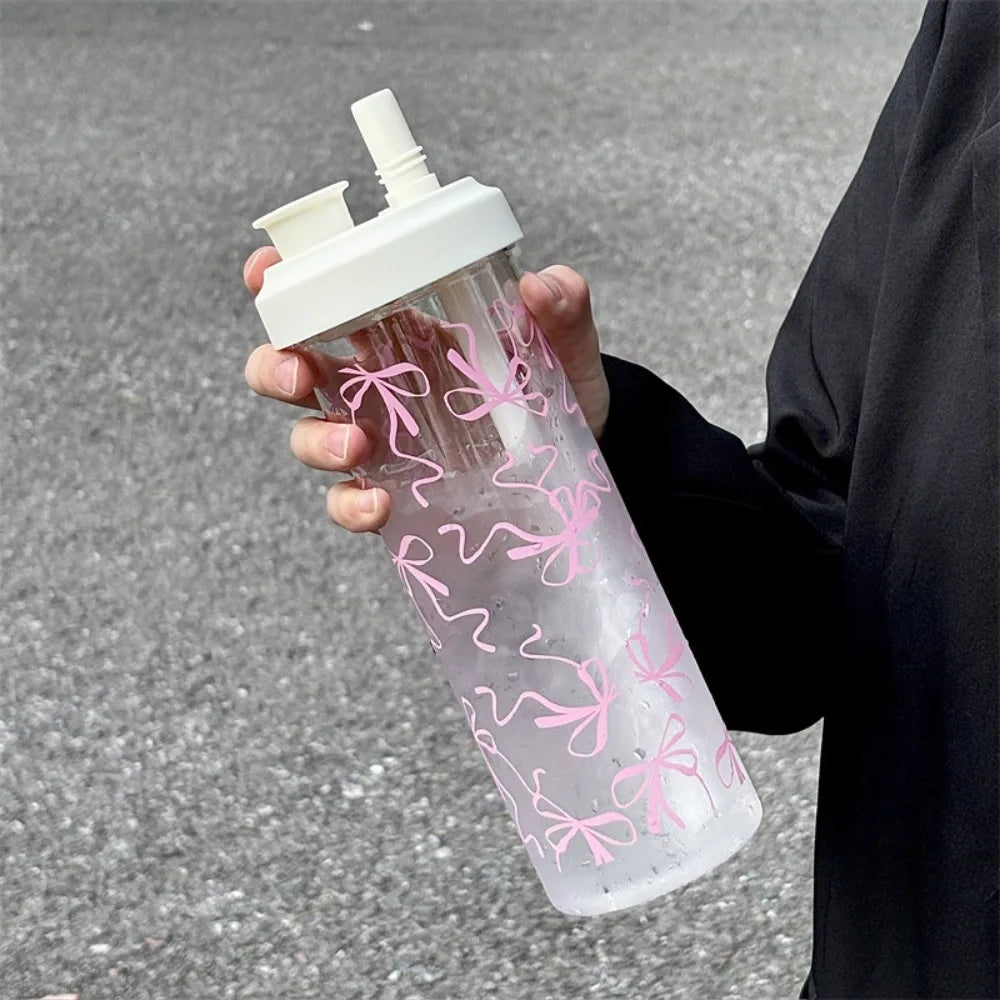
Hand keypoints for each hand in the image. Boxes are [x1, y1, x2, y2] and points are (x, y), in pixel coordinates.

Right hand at [243, 247, 609, 532]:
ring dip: (315, 439)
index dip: (281, 282)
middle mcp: (375, 383)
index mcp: (401, 332)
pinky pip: (347, 500)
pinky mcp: (393, 491)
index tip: (266, 272)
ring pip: (306, 436)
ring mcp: (378, 440)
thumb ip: (562, 311)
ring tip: (357, 445)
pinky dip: (350, 504)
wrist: (581, 455)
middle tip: (301, 374)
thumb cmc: (556, 387)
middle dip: (275, 367)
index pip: (326, 297)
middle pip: (291, 368)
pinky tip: (379, 505)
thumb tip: (542, 284)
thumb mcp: (564, 346)